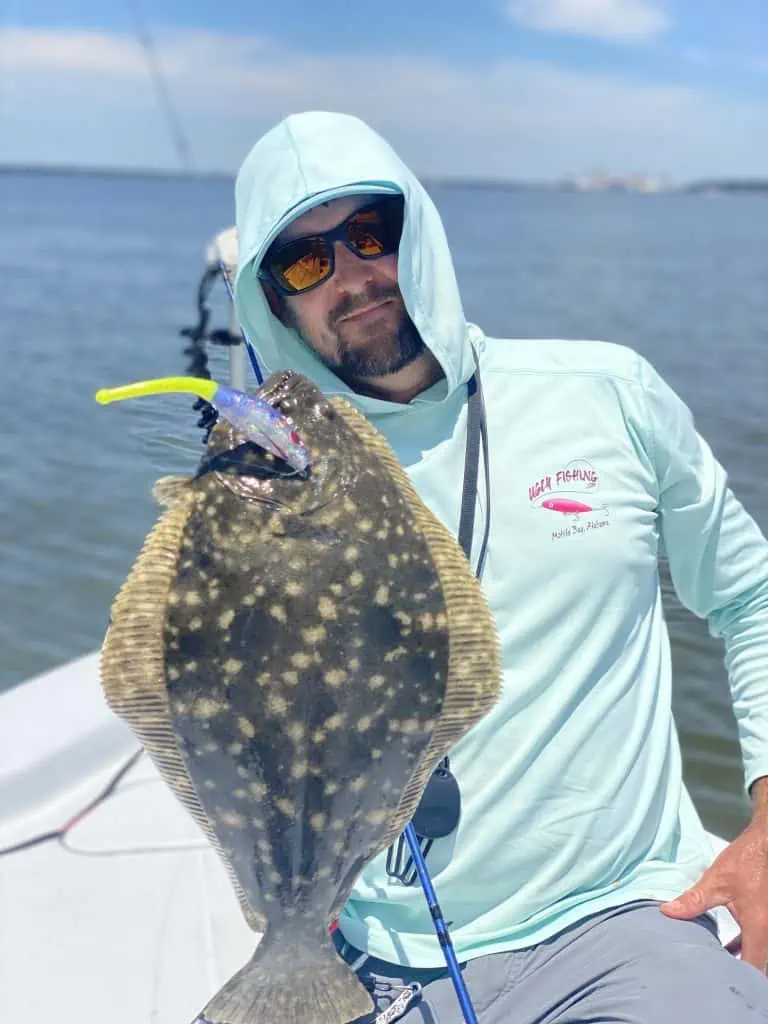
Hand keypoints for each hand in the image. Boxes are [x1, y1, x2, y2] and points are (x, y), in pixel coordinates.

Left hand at [660, 824, 767, 970]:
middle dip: (740, 972)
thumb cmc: (745, 861)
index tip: (717, 981)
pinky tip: (729, 948)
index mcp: (759, 926)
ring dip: (743, 960)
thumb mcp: (716, 881)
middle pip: (759, 963)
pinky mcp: (765, 920)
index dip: (738, 977)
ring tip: (718, 964)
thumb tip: (667, 912)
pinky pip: (758, 941)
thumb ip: (693, 900)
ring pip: (759, 952)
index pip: (754, 965)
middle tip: (715, 976)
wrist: (765, 843)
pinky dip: (746, 947)